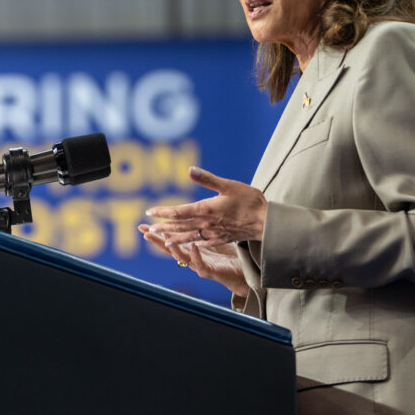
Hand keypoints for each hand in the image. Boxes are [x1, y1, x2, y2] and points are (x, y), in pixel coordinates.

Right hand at [138, 226, 248, 296]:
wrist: (242, 271)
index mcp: (190, 245)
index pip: (170, 237)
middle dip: (157, 240)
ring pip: (182, 258)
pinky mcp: (211, 271)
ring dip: (173, 248)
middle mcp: (191, 256)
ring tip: (165, 238)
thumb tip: (194, 208)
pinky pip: (201, 265)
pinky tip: (193, 246)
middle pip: (170, 248)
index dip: (157, 231)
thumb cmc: (227, 253)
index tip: (144, 224)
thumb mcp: (213, 234)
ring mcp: (199, 264)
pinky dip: (196, 256)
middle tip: (145, 232)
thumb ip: (202, 223)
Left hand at [145, 166, 266, 245]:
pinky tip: (188, 245)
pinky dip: (192, 244)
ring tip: (162, 240)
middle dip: (162, 227)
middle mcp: (206, 223)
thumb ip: (208, 179)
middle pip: (179, 226)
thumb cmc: (250, 201)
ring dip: (174, 237)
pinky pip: (202, 242)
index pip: (178, 211)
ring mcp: (213, 233)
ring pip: (188, 236)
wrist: (267, 223)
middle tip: (147, 229)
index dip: (163, 212)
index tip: (149, 211)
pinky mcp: (221, 238)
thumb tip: (189, 170)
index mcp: (206, 209)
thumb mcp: (229, 185)